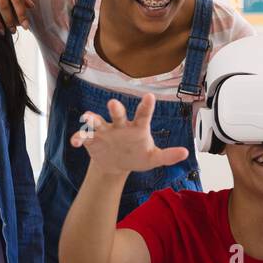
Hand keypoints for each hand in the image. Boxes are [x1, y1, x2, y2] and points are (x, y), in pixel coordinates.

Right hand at [72, 93, 188, 175]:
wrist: (116, 165)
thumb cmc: (137, 157)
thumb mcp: (153, 158)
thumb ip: (168, 156)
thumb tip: (186, 153)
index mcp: (137, 127)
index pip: (143, 115)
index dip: (146, 106)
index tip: (149, 97)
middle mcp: (120, 125)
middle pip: (118, 113)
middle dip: (115, 109)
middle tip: (113, 103)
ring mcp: (105, 131)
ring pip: (97, 121)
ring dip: (92, 119)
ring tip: (88, 118)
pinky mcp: (92, 140)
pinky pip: (84, 136)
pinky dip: (79, 137)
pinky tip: (76, 142)